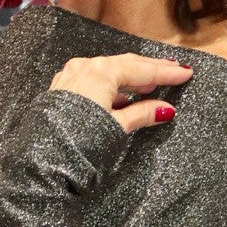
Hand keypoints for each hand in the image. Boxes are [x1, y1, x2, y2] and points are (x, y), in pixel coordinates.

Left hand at [49, 53, 192, 132]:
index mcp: (101, 71)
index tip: (186, 73)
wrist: (40, 161)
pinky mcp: (61, 90)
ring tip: (150, 84)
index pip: (142, 69)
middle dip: (150, 70)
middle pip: (125, 65)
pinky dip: (110, 85)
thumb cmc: (80, 142)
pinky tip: (120, 96)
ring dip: (130, 77)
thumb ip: (142, 114)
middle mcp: (85, 67)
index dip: (166, 73)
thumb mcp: (116, 128)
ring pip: (108, 71)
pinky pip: (92, 80)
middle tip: (173, 71)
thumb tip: (166, 109)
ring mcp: (70, 76)